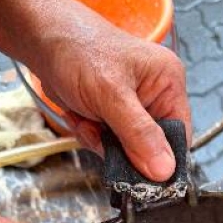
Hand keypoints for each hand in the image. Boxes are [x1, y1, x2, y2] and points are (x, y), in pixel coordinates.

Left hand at [31, 2, 190, 181]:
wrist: (42, 41)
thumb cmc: (80, 51)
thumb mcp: (112, 95)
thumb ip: (139, 134)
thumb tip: (164, 169)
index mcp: (168, 83)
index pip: (179, 136)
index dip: (163, 161)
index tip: (144, 180)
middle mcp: (153, 96)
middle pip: (150, 147)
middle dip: (122, 149)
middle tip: (101, 137)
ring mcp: (130, 107)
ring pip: (124, 149)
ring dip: (101, 142)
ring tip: (87, 120)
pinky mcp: (108, 114)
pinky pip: (104, 142)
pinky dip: (88, 135)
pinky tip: (79, 117)